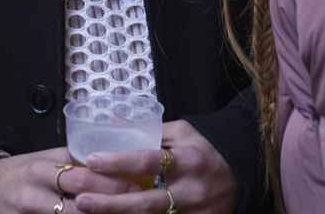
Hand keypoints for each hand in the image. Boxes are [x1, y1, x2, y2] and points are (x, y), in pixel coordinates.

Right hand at [0, 147, 139, 213]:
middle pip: (80, 200)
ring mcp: (28, 211)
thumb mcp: (46, 159)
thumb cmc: (24, 172)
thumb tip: (115, 160)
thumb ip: (74, 161)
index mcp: (46, 166)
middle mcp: (36, 189)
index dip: (113, 182)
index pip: (85, 173)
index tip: (137, 186)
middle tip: (135, 206)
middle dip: (110, 205)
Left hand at [75, 120, 239, 213]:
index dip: (119, 162)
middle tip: (81, 200)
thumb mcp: (183, 131)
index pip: (149, 161)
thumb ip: (150, 130)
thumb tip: (114, 121)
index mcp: (188, 160)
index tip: (92, 160)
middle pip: (144, 202)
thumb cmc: (206, 148)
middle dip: (110, 204)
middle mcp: (191, 191)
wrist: (243, 171)